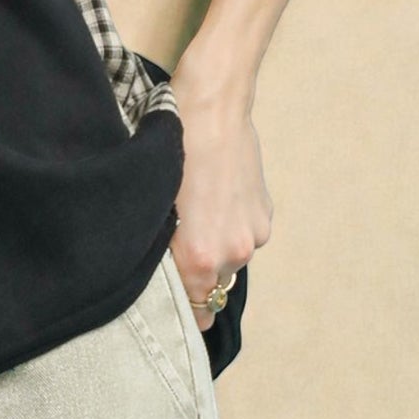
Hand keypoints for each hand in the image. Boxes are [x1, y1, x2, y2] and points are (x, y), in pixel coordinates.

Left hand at [167, 61, 273, 330]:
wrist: (212, 107)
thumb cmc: (170, 150)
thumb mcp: (153, 203)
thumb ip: (161, 249)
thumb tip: (160, 274)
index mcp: (197, 257)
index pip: (193, 311)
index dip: (180, 310)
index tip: (169, 305)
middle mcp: (231, 254)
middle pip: (212, 288)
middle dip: (196, 278)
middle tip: (175, 250)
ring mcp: (253, 235)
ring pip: (229, 261)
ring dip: (214, 251)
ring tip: (194, 216)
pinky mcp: (265, 216)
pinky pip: (244, 237)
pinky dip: (230, 229)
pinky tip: (213, 200)